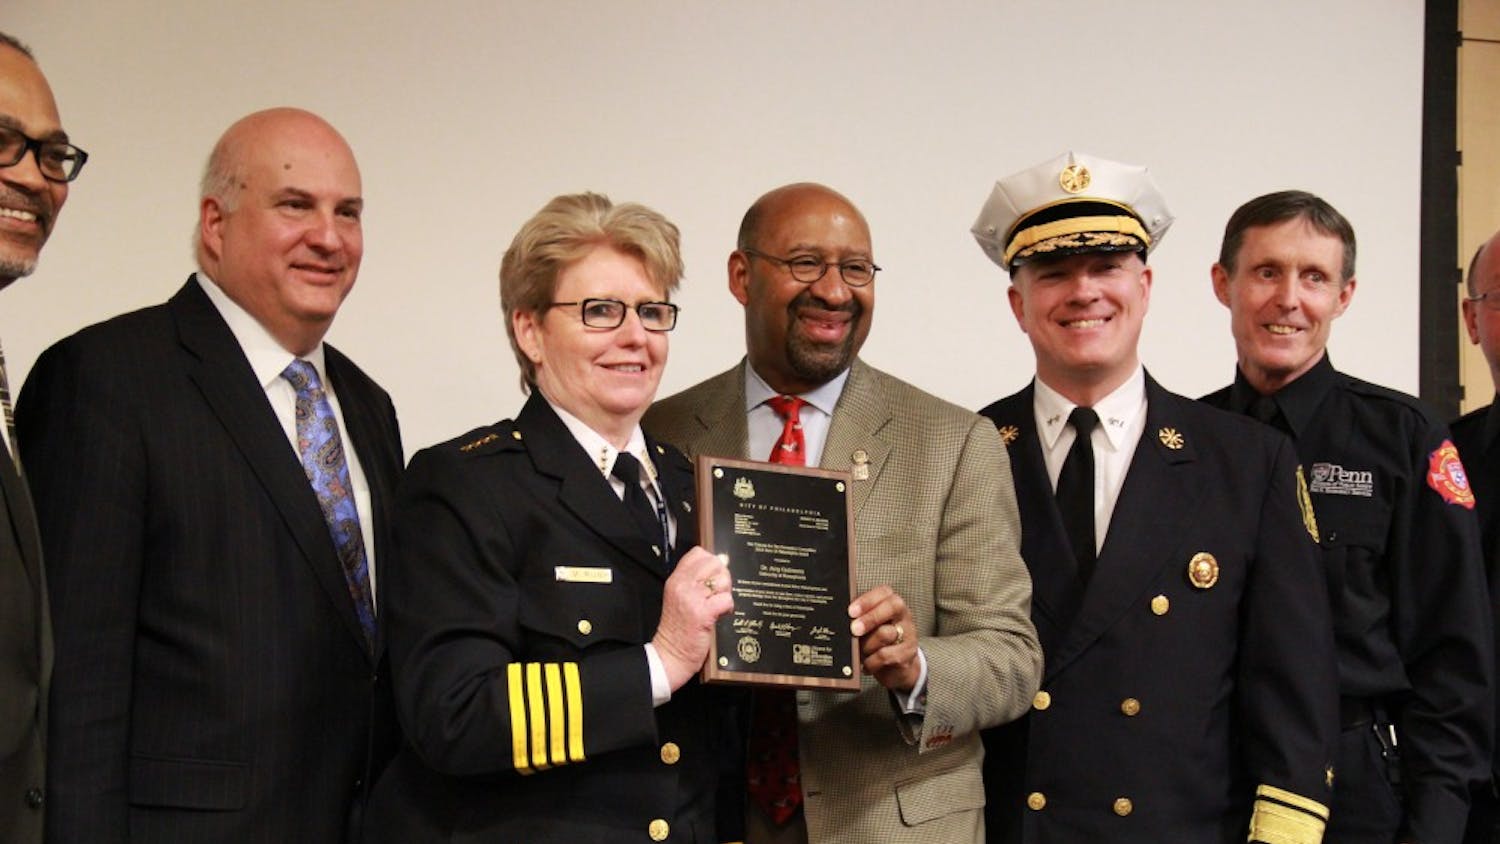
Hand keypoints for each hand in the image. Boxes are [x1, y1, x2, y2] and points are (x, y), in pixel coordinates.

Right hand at [651, 547, 732, 690]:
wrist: (670, 654)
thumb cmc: (677, 629)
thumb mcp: (679, 598)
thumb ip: (694, 582)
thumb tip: (718, 566)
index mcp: (676, 579)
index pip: (698, 553)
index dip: (712, 563)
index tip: (713, 577)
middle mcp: (682, 586)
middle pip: (714, 563)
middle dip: (722, 577)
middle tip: (717, 593)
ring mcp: (692, 599)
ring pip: (722, 579)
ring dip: (726, 592)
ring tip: (718, 604)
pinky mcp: (703, 614)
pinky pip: (726, 599)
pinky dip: (728, 607)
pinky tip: (721, 614)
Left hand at [848, 585, 919, 692]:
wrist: (897, 666)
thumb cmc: (876, 640)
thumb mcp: (868, 625)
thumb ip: (858, 617)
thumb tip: (839, 615)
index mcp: (891, 602)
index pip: (883, 592)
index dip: (867, 601)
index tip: (851, 611)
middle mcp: (903, 615)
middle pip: (891, 607)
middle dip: (869, 619)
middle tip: (854, 630)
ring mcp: (908, 633)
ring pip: (886, 633)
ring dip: (867, 645)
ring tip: (859, 652)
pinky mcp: (908, 653)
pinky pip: (886, 655)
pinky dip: (871, 662)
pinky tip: (867, 664)